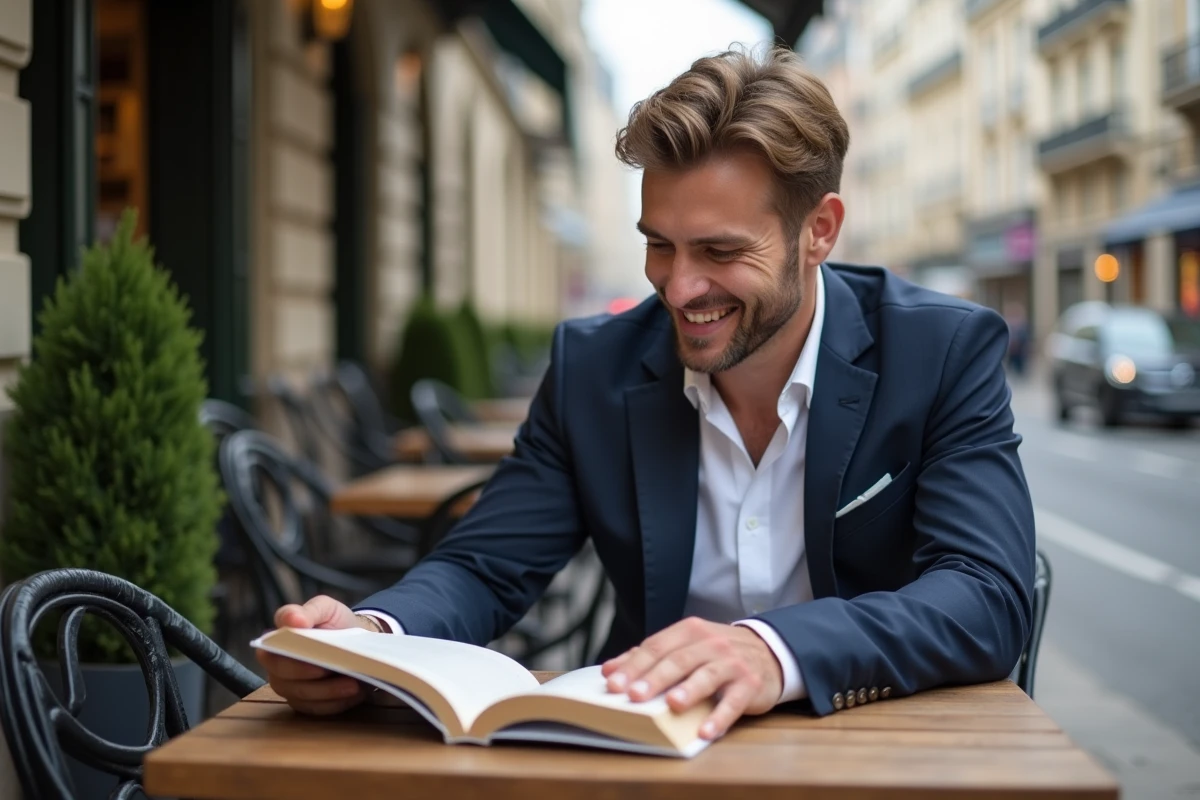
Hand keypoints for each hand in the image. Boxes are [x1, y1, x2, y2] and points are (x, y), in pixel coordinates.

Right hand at [255, 595, 381, 715]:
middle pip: (283, 677)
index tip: (310, 647)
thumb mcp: (326, 608)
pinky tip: (354, 694)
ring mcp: (289, 687)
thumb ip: (309, 611)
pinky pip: (316, 709)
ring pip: (301, 696)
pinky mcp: (306, 704)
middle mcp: (276, 666)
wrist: (355, 643)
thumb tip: (292, 619)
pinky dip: (336, 703)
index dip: (286, 649)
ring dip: (328, 692)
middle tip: (333, 668)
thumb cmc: (335, 623)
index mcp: (277, 640)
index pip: (270, 647)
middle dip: (308, 674)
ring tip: (353, 684)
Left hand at [600, 617, 782, 739]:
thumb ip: (650, 656)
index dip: (634, 665)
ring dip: (688, 691)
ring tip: (672, 705)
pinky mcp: (749, 685)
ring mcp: (732, 663)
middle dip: (654, 678)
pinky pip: (733, 702)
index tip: (613, 684)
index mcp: (689, 631)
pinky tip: (705, 731)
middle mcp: (711, 643)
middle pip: (678, 660)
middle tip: (634, 696)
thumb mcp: (686, 646)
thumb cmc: (716, 654)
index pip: (657, 646)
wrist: (768, 653)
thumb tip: (610, 670)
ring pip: (706, 676)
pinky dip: (719, 717)